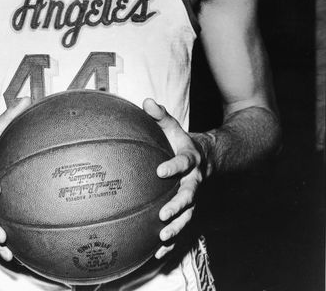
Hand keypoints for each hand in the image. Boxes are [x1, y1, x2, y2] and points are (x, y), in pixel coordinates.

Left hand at [143, 99, 206, 259]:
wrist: (210, 158)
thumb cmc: (184, 142)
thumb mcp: (175, 128)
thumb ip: (161, 116)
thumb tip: (146, 101)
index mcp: (191, 160)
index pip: (183, 162)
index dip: (174, 166)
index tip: (161, 171)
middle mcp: (195, 181)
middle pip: (190, 195)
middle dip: (178, 205)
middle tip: (164, 213)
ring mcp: (195, 198)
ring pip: (189, 215)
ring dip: (177, 227)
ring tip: (162, 237)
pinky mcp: (190, 210)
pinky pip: (183, 228)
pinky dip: (173, 243)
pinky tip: (158, 254)